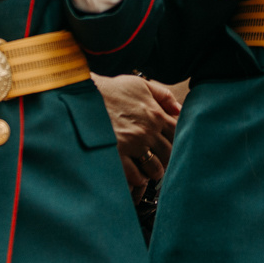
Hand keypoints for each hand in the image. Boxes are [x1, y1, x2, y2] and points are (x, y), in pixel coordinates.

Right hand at [94, 75, 179, 191]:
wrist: (84, 96)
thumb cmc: (111, 90)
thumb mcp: (140, 84)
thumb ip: (163, 95)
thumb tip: (179, 109)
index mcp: (155, 114)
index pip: (177, 134)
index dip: (175, 141)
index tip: (167, 144)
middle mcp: (147, 131)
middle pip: (169, 154)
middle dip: (165, 158)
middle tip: (158, 160)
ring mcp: (133, 144)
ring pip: (155, 168)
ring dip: (153, 171)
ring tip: (148, 169)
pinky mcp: (118, 155)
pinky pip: (136, 175)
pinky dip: (138, 178)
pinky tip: (135, 174)